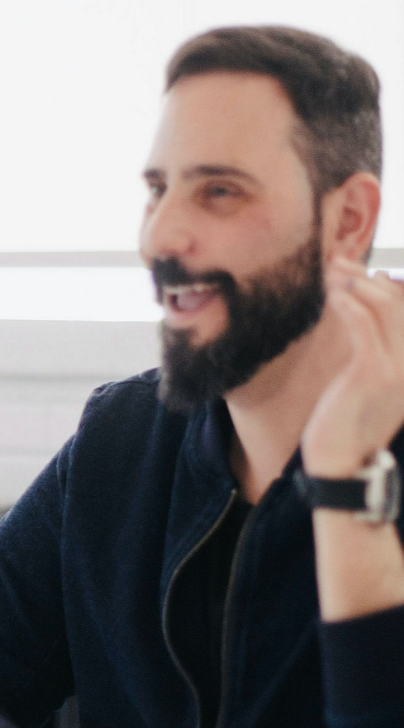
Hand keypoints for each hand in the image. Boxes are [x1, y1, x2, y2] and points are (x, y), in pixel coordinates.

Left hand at [302, 257, 403, 477]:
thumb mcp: (365, 390)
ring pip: (384, 308)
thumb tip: (363, 332)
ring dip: (355, 282)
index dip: (389, 287)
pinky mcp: (371, 372)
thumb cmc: (344, 428)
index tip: (363, 272)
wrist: (340, 465)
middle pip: (400, 304)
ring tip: (331, 270)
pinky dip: (348, 302)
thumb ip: (371, 360)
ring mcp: (396, 367)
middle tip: (340, 262)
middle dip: (369, 277)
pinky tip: (332, 293)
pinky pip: (363, 325)